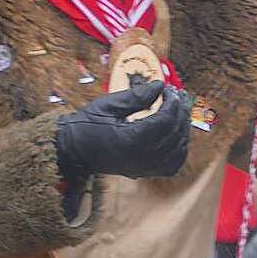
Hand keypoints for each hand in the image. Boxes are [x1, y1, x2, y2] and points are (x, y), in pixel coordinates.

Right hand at [56, 74, 190, 181]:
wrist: (73, 151)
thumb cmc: (86, 125)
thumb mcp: (108, 104)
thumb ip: (137, 96)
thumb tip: (160, 85)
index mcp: (131, 140)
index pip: (165, 121)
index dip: (172, 103)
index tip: (169, 89)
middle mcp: (141, 158)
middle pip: (174, 134)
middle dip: (180, 111)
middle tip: (178, 95)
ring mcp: (144, 168)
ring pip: (178, 149)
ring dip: (183, 128)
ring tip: (179, 109)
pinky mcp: (145, 172)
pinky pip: (172, 164)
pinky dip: (180, 147)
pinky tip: (177, 132)